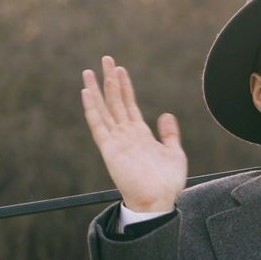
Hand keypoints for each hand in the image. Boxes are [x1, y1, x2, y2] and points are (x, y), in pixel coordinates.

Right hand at [80, 56, 186, 212]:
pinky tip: (86, 92)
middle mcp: (125, 134)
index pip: (129, 104)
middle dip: (110, 80)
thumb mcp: (174, 153)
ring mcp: (116, 140)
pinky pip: (98, 124)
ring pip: (103, 109)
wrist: (158, 201)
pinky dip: (91, 108)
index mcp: (140, 134)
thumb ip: (169, 134)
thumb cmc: (166, 182)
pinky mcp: (109, 149)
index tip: (120, 69)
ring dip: (97, 89)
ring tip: (90, 71)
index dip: (125, 86)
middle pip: (114, 101)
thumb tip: (166, 115)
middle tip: (106, 58)